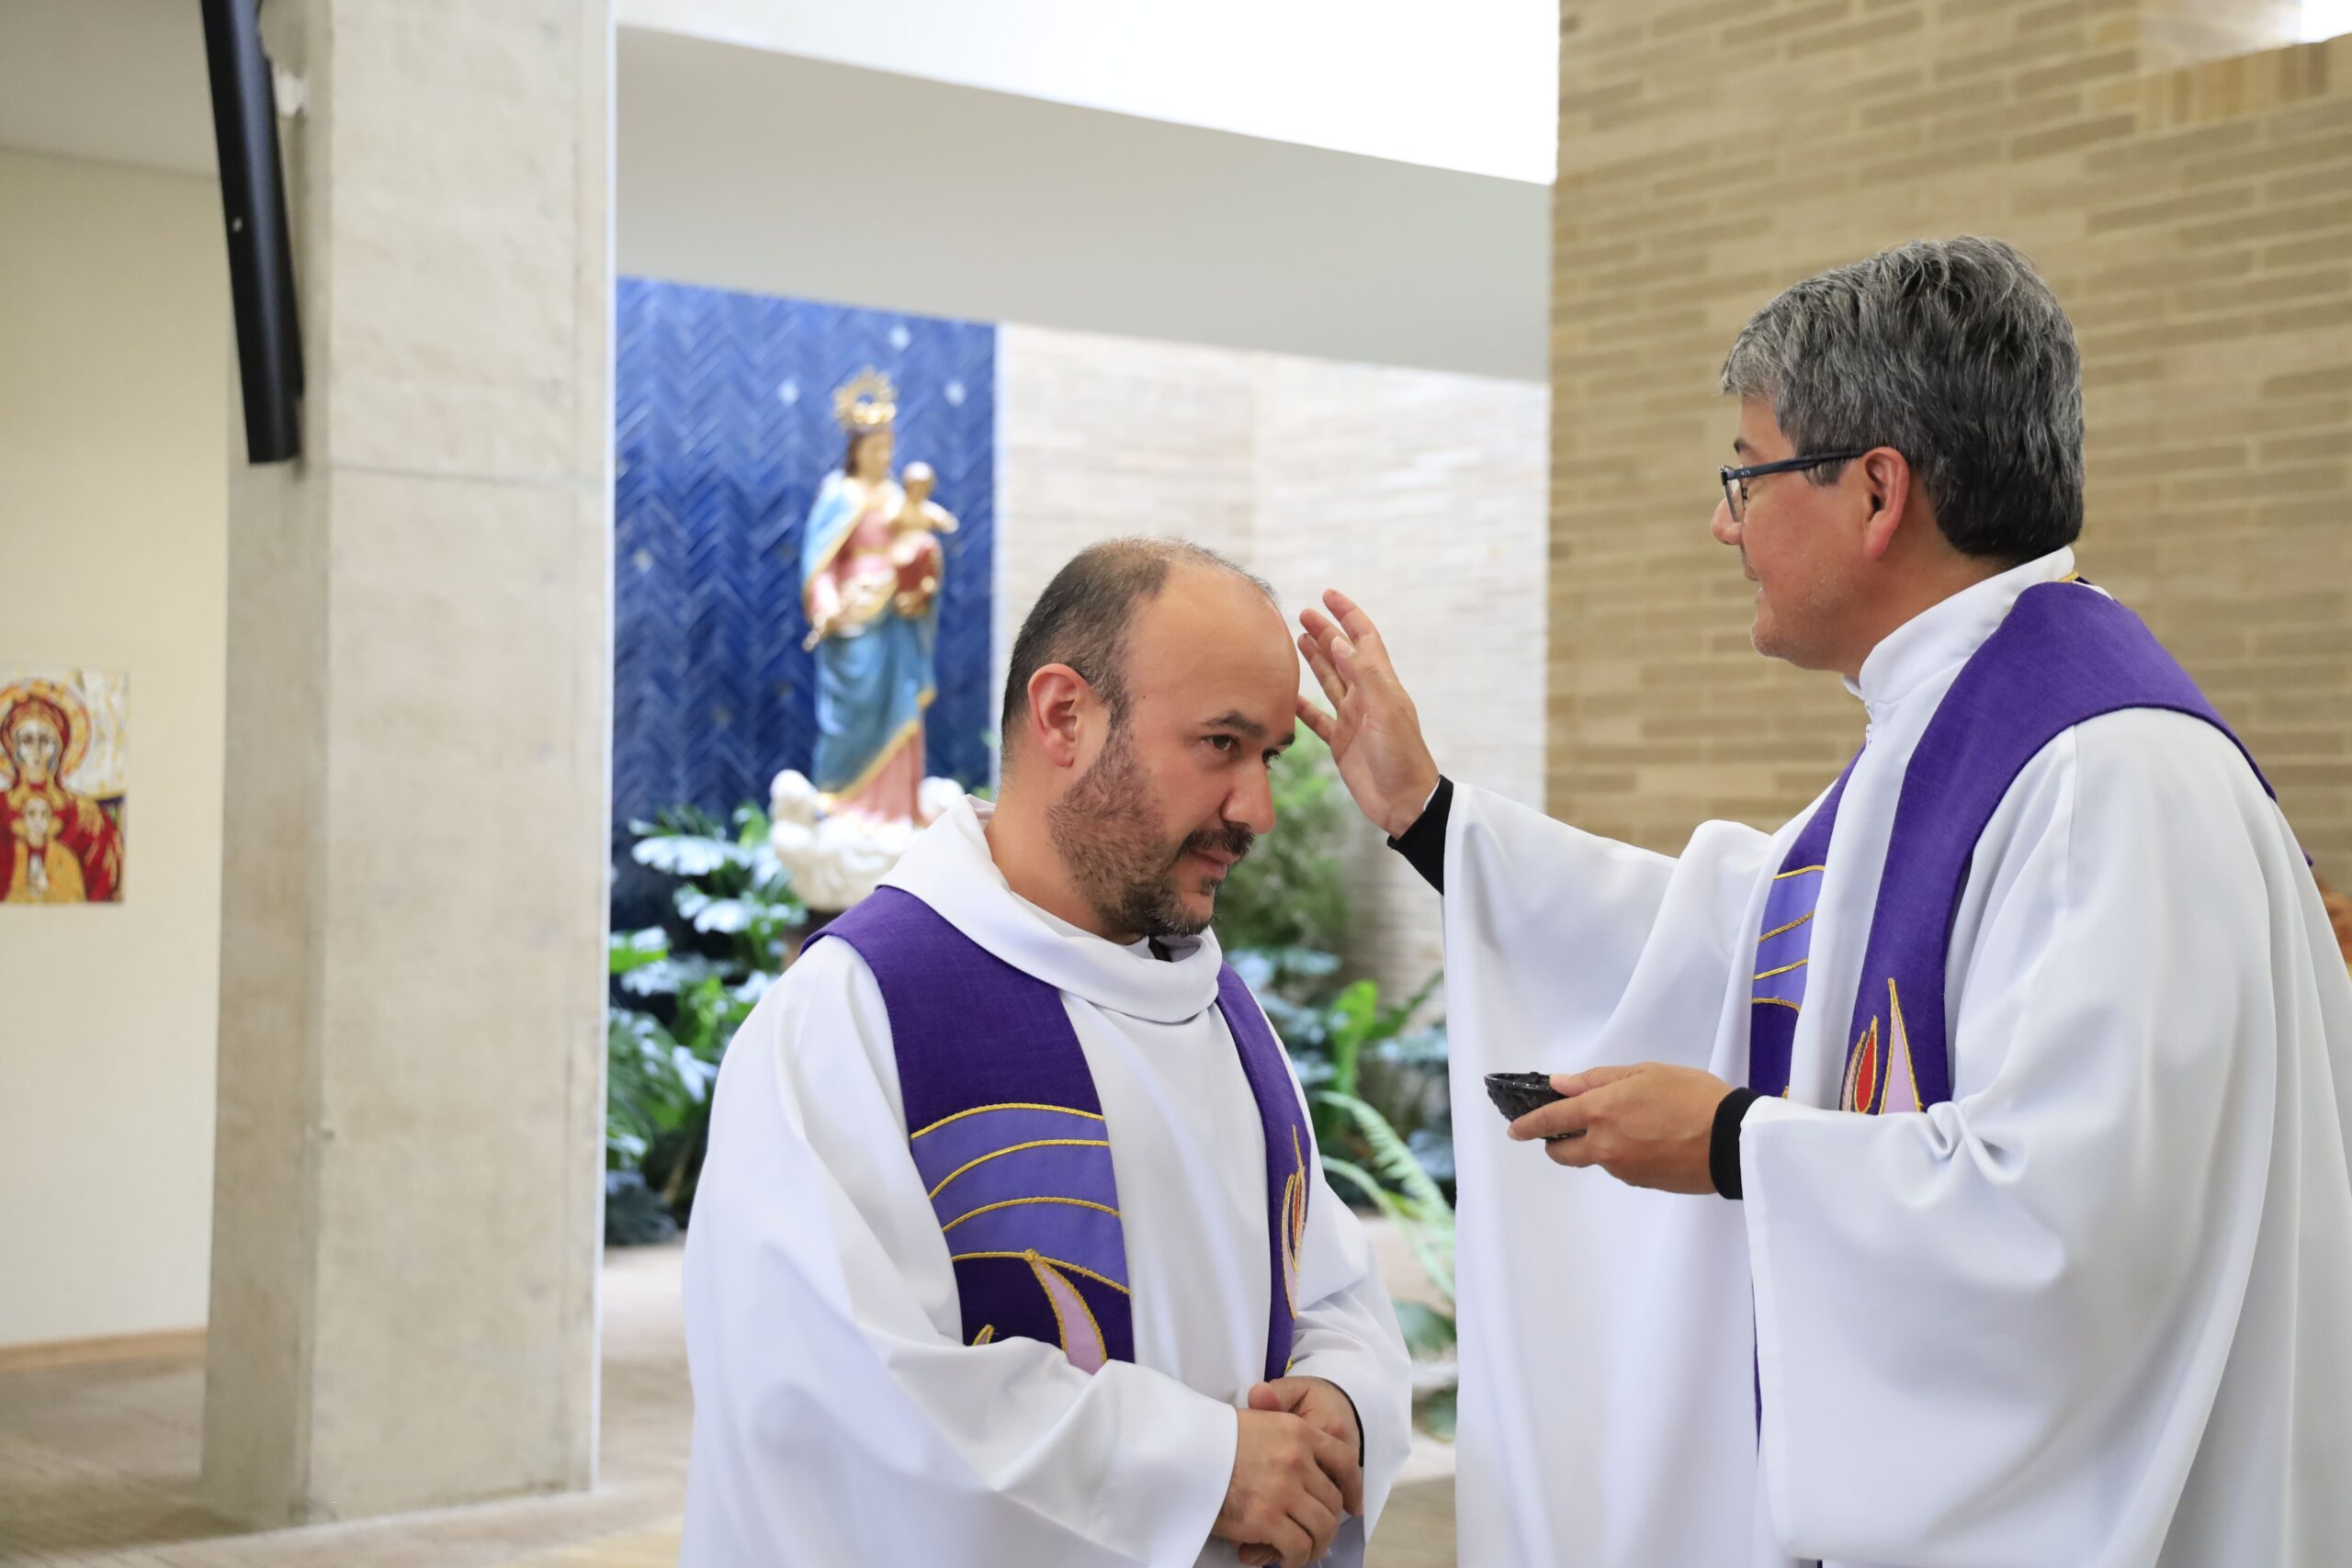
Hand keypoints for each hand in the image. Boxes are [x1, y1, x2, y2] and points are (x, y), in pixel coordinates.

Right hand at [1215, 1407, 1355, 1567]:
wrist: (1184, 1450)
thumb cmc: (1215, 1439)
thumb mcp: (1259, 1422)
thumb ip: (1288, 1442)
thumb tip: (1306, 1471)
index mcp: (1298, 1431)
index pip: (1345, 1460)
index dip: (1354, 1487)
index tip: (1353, 1505)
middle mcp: (1298, 1459)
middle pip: (1334, 1501)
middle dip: (1328, 1524)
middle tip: (1315, 1536)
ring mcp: (1284, 1489)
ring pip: (1323, 1527)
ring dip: (1315, 1546)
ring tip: (1302, 1552)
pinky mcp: (1267, 1518)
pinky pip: (1298, 1547)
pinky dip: (1295, 1559)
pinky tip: (1284, 1560)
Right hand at [1296, 590, 1440, 840]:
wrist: (1405, 802)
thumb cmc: (1400, 756)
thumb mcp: (1385, 710)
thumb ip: (1363, 675)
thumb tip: (1340, 641)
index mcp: (1381, 684)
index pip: (1363, 639)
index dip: (1348, 615)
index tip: (1328, 595)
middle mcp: (1366, 697)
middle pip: (1342, 655)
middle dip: (1325, 632)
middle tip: (1301, 613)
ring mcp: (1353, 719)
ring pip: (1331, 681)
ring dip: (1316, 660)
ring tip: (1298, 640)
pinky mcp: (1342, 743)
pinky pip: (1319, 718)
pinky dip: (1303, 705)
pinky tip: (1288, 696)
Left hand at [1508, 1063, 1729, 1194]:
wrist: (1733, 1141)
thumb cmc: (1693, 1097)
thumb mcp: (1646, 1073)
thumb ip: (1599, 1079)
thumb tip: (1562, 1085)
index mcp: (1600, 1111)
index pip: (1551, 1121)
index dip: (1529, 1125)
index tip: (1516, 1130)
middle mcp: (1604, 1145)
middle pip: (1563, 1153)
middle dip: (1557, 1143)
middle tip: (1569, 1129)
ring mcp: (1623, 1168)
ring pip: (1596, 1159)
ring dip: (1599, 1145)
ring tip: (1635, 1124)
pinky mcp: (1642, 1183)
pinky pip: (1622, 1167)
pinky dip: (1625, 1155)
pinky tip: (1651, 1140)